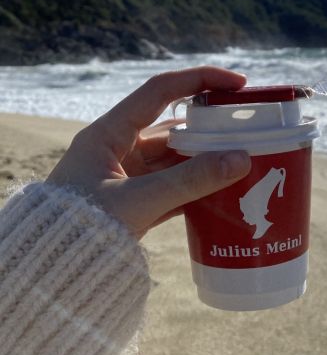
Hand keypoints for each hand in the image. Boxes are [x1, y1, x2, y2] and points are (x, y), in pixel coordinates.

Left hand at [46, 66, 250, 239]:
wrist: (50, 274)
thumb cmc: (80, 229)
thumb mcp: (137, 201)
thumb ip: (189, 181)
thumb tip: (241, 159)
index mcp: (109, 133)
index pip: (161, 90)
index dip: (200, 80)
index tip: (238, 84)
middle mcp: (118, 148)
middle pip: (174, 126)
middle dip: (212, 127)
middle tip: (249, 128)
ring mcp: (126, 175)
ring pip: (177, 158)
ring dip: (208, 159)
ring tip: (245, 160)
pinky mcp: (134, 201)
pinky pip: (173, 185)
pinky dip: (197, 186)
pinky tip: (224, 189)